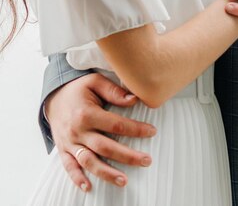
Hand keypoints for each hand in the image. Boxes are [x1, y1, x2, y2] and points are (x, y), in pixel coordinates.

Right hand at [45, 73, 155, 191]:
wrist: (54, 96)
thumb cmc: (78, 88)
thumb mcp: (95, 81)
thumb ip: (114, 91)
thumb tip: (134, 100)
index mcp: (87, 113)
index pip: (116, 125)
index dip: (135, 129)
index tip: (152, 132)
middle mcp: (78, 130)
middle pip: (105, 147)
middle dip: (127, 156)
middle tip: (146, 160)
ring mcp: (70, 142)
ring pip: (89, 161)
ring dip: (106, 173)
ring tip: (124, 180)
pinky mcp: (63, 150)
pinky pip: (69, 167)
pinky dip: (77, 178)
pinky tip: (89, 187)